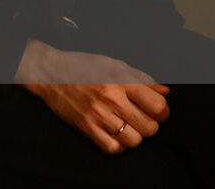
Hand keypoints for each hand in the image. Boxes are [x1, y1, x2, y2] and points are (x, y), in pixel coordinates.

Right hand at [16, 40, 168, 152]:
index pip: (158, 106)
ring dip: (134, 136)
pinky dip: (118, 145)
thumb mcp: (114, 66)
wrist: (50, 74)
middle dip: (149, 125)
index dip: (162, 111)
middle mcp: (111, 99)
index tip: (155, 110)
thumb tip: (165, 92)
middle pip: (149, 127)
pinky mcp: (86, 127)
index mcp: (121, 81)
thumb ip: (141, 79)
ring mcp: (98, 115)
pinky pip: (113, 148)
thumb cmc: (83, 68)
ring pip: (134, 140)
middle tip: (140, 119)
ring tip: (126, 126)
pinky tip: (114, 134)